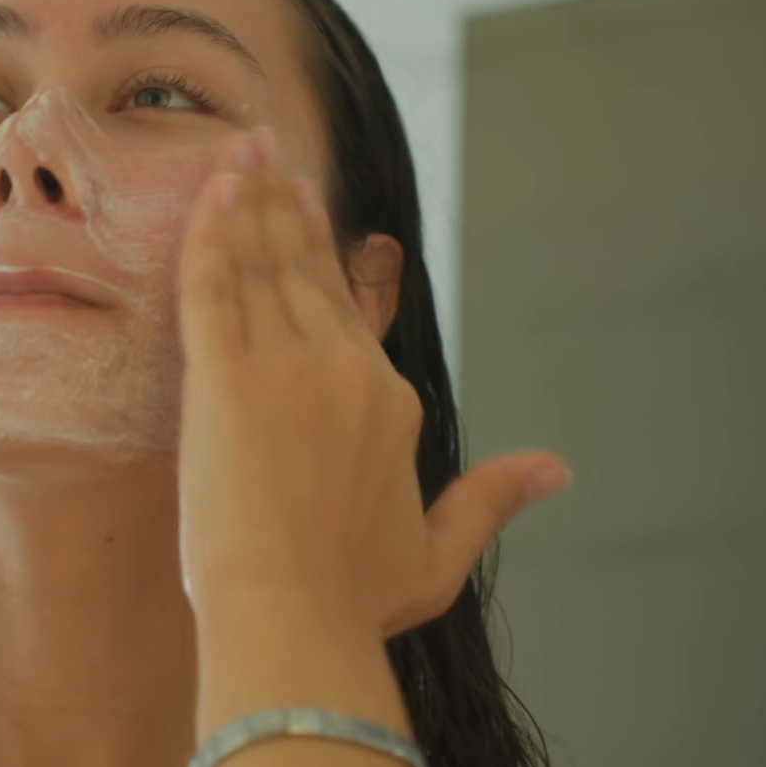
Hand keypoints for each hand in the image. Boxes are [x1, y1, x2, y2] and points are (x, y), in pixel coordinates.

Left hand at [176, 129, 571, 637]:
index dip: (333, 256)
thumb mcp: (439, 553)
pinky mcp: (225, 379)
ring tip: (240, 148)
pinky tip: (208, 190)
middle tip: (267, 151)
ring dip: (248, 199)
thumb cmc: (353, 600)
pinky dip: (211, 234)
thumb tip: (557, 469)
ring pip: (264, 265)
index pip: (354, 311)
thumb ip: (492, 500)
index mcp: (388, 403)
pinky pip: (215, 286)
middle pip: (307, 272)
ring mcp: (284, 368)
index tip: (316, 210)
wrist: (292, 618)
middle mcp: (342, 370)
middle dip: (285, 205)